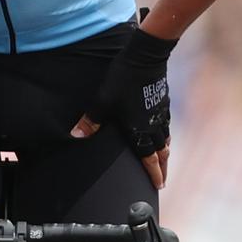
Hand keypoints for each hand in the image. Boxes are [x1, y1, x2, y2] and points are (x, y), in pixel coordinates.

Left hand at [72, 20, 176, 188]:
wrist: (146, 56)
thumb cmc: (123, 79)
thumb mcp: (102, 100)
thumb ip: (90, 120)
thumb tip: (76, 136)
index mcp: (140, 128)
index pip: (148, 157)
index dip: (153, 172)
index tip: (158, 186)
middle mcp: (154, 124)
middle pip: (161, 152)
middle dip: (162, 168)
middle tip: (162, 182)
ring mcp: (160, 112)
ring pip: (165, 139)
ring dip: (165, 152)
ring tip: (163, 161)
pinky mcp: (163, 101)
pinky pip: (166, 125)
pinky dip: (165, 135)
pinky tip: (162, 134)